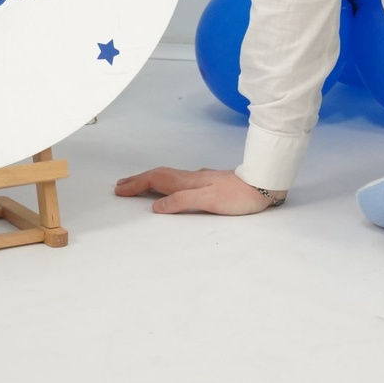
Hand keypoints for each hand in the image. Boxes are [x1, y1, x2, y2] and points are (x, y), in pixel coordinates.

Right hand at [113, 167, 283, 214]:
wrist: (264, 184)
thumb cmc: (239, 196)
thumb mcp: (209, 201)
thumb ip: (182, 202)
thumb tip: (156, 206)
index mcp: (189, 182)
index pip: (156, 180)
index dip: (136, 185)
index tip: (119, 191)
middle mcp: (192, 178)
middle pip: (159, 176)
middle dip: (138, 180)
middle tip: (120, 186)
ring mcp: (201, 179)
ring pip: (169, 176)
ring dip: (150, 180)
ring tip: (138, 184)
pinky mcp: (210, 183)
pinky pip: (179, 180)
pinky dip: (166, 182)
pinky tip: (170, 185)